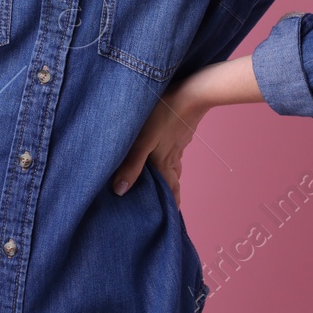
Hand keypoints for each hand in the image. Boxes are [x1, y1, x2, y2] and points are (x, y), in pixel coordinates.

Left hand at [112, 82, 208, 206]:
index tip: (167, 220)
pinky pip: (176, 152)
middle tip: (166, 207)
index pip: (168, 191)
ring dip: (170, 179)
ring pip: (175, 167)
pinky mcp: (180, 131)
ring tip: (165, 186)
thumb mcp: (143, 140)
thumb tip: (120, 191)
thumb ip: (132, 164)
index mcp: (164, 163)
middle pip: (173, 182)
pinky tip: (167, 154)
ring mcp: (178, 144)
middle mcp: (173, 157)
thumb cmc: (163, 115)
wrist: (191, 93)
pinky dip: (171, 161)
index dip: (168, 206)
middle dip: (170, 196)